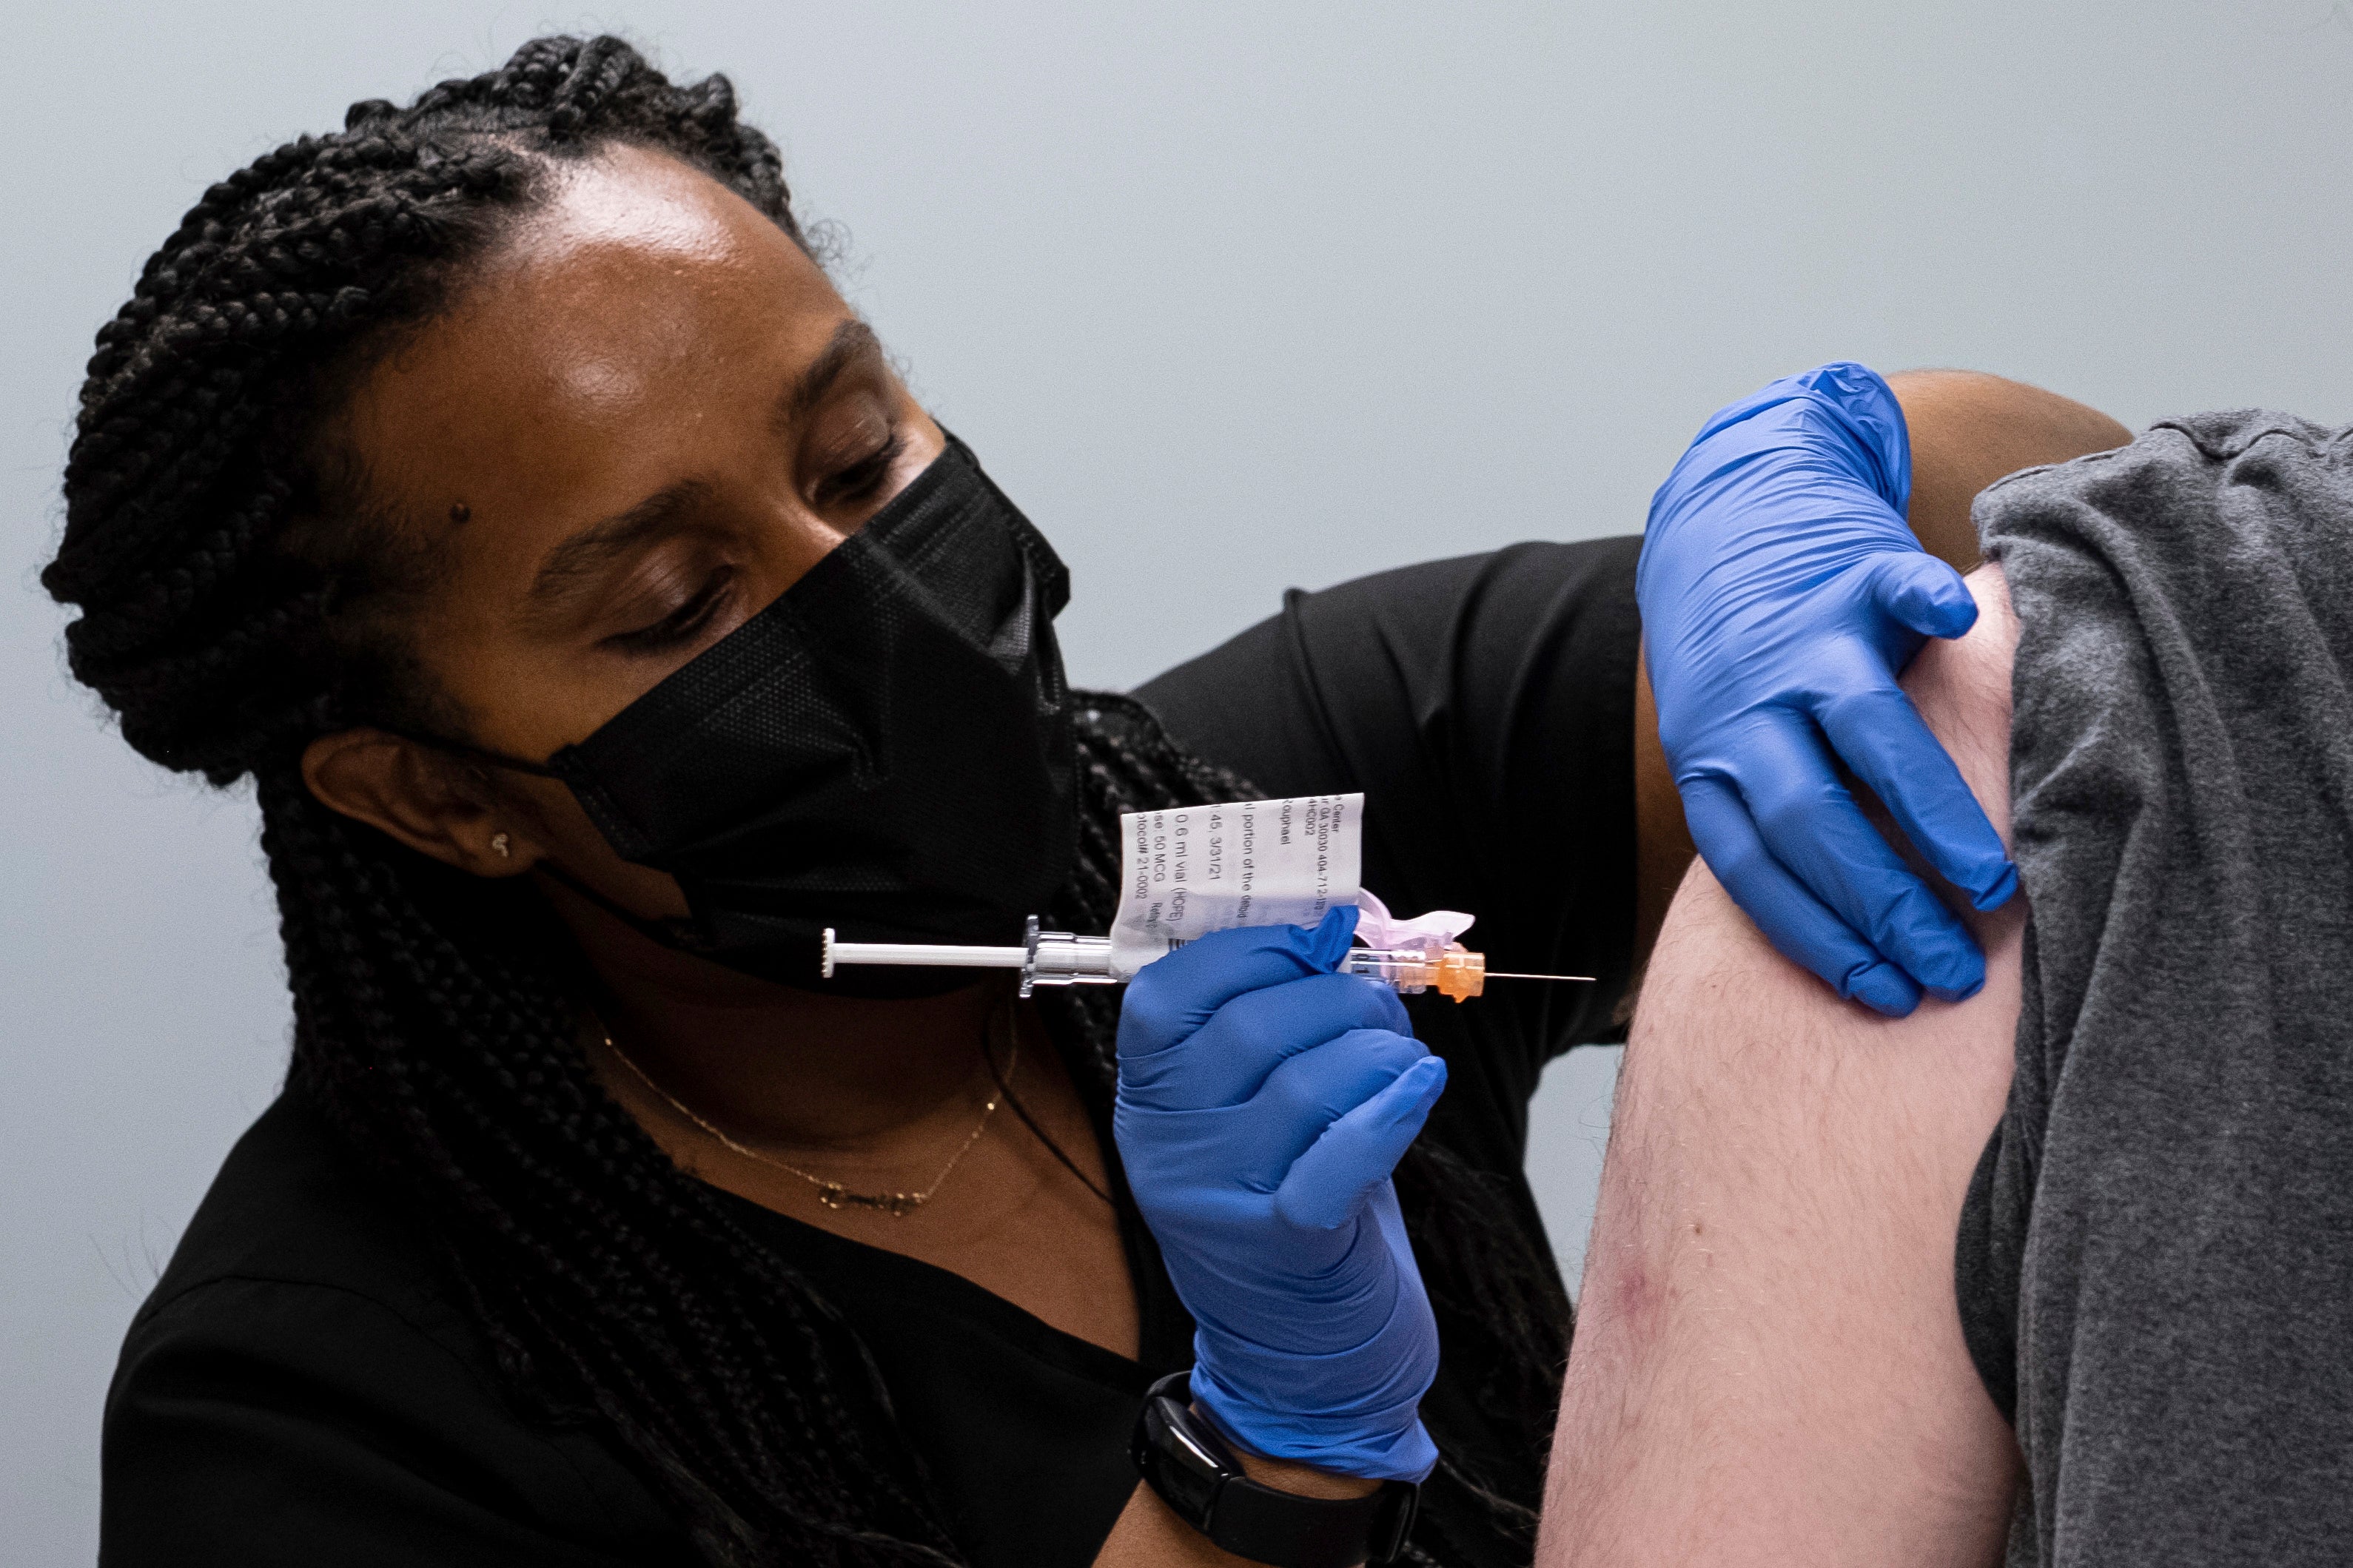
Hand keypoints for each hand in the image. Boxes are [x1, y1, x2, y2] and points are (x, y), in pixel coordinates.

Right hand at [1114, 906, 1443, 1481]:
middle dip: (1339, 993)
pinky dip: (1393, 1108)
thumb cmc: (1291, 1206)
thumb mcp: (1254, 1112)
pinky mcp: (1288, 1247)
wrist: (1304, 1360)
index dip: (1250, 946)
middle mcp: (1169, 1151)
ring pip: (1307, 1082)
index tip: (1318, 934)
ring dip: (1377, 1047)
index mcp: (1149, 1101)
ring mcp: (1222, 1201)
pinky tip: (1420, 1086)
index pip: (1166, 995)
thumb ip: (1274, 1022)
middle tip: (1381, 1003)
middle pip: (1251, 1028)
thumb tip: (1333, 922)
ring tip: (1402, 1055)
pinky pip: (1341, 1156)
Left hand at [1639, 362, 2017, 1015]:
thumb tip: (1872, 942)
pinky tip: (1963, 631)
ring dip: (1925, 806)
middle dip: (1880, 903)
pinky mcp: (1851, 571)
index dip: (1818, 937)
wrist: (1728, 522)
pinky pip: (1893, 588)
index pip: (1754, 869)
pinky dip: (1926, 603)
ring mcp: (1798, 640)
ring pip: (1862, 729)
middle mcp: (1744, 708)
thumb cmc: (1759, 671)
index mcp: (1712, 762)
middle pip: (1809, 819)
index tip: (1886, 994)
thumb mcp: (1740, 746)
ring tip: (1987, 878)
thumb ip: (1786, 821)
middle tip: (1954, 964)